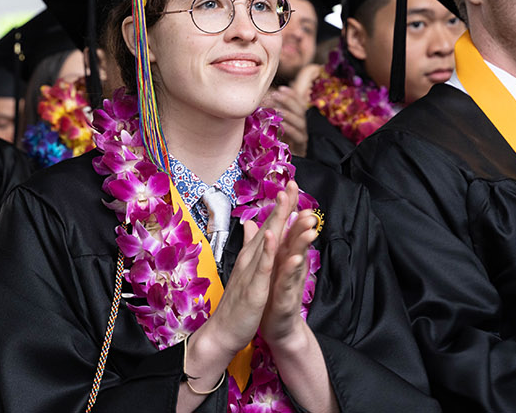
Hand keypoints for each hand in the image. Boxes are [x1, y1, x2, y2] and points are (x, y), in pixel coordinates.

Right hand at [182, 195, 292, 392]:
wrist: (223, 331)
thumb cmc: (237, 303)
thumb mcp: (246, 272)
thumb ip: (249, 248)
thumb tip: (251, 227)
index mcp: (252, 257)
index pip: (268, 227)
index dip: (280, 208)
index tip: (290, 187)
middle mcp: (250, 260)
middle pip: (267, 229)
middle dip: (280, 207)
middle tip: (291, 184)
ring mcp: (250, 273)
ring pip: (266, 244)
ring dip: (277, 222)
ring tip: (287, 202)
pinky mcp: (253, 288)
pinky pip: (261, 268)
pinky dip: (266, 252)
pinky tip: (272, 237)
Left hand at [259, 183, 318, 347]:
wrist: (277, 328)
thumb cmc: (273, 296)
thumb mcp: (270, 266)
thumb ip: (271, 245)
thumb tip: (269, 224)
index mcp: (284, 257)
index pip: (288, 227)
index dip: (289, 207)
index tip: (291, 185)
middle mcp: (291, 266)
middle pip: (298, 238)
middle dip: (303, 220)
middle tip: (308, 199)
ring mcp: (290, 281)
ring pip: (299, 257)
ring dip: (303, 240)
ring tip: (308, 223)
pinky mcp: (286, 297)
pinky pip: (289, 281)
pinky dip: (292, 269)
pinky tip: (294, 257)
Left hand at [263, 86, 309, 157]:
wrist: (282, 166)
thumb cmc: (274, 145)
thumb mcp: (271, 128)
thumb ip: (268, 117)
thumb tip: (257, 104)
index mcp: (295, 119)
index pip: (298, 103)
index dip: (291, 94)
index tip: (281, 87)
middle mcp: (301, 125)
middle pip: (300, 109)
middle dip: (288, 100)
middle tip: (275, 94)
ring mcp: (302, 135)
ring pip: (300, 121)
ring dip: (288, 113)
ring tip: (276, 109)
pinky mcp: (301, 146)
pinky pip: (298, 135)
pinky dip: (290, 129)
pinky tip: (282, 125)